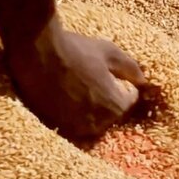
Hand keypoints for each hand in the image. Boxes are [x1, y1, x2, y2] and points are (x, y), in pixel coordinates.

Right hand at [6, 16, 147, 138]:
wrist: (36, 52)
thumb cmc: (75, 50)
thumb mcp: (109, 52)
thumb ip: (131, 68)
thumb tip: (143, 81)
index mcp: (115, 107)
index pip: (128, 99)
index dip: (119, 83)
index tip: (104, 71)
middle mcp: (97, 124)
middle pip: (109, 113)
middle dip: (105, 98)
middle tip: (88, 77)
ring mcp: (74, 129)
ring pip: (90, 120)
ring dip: (87, 107)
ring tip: (74, 85)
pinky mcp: (54, 127)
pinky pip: (70, 124)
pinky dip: (70, 112)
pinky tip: (61, 94)